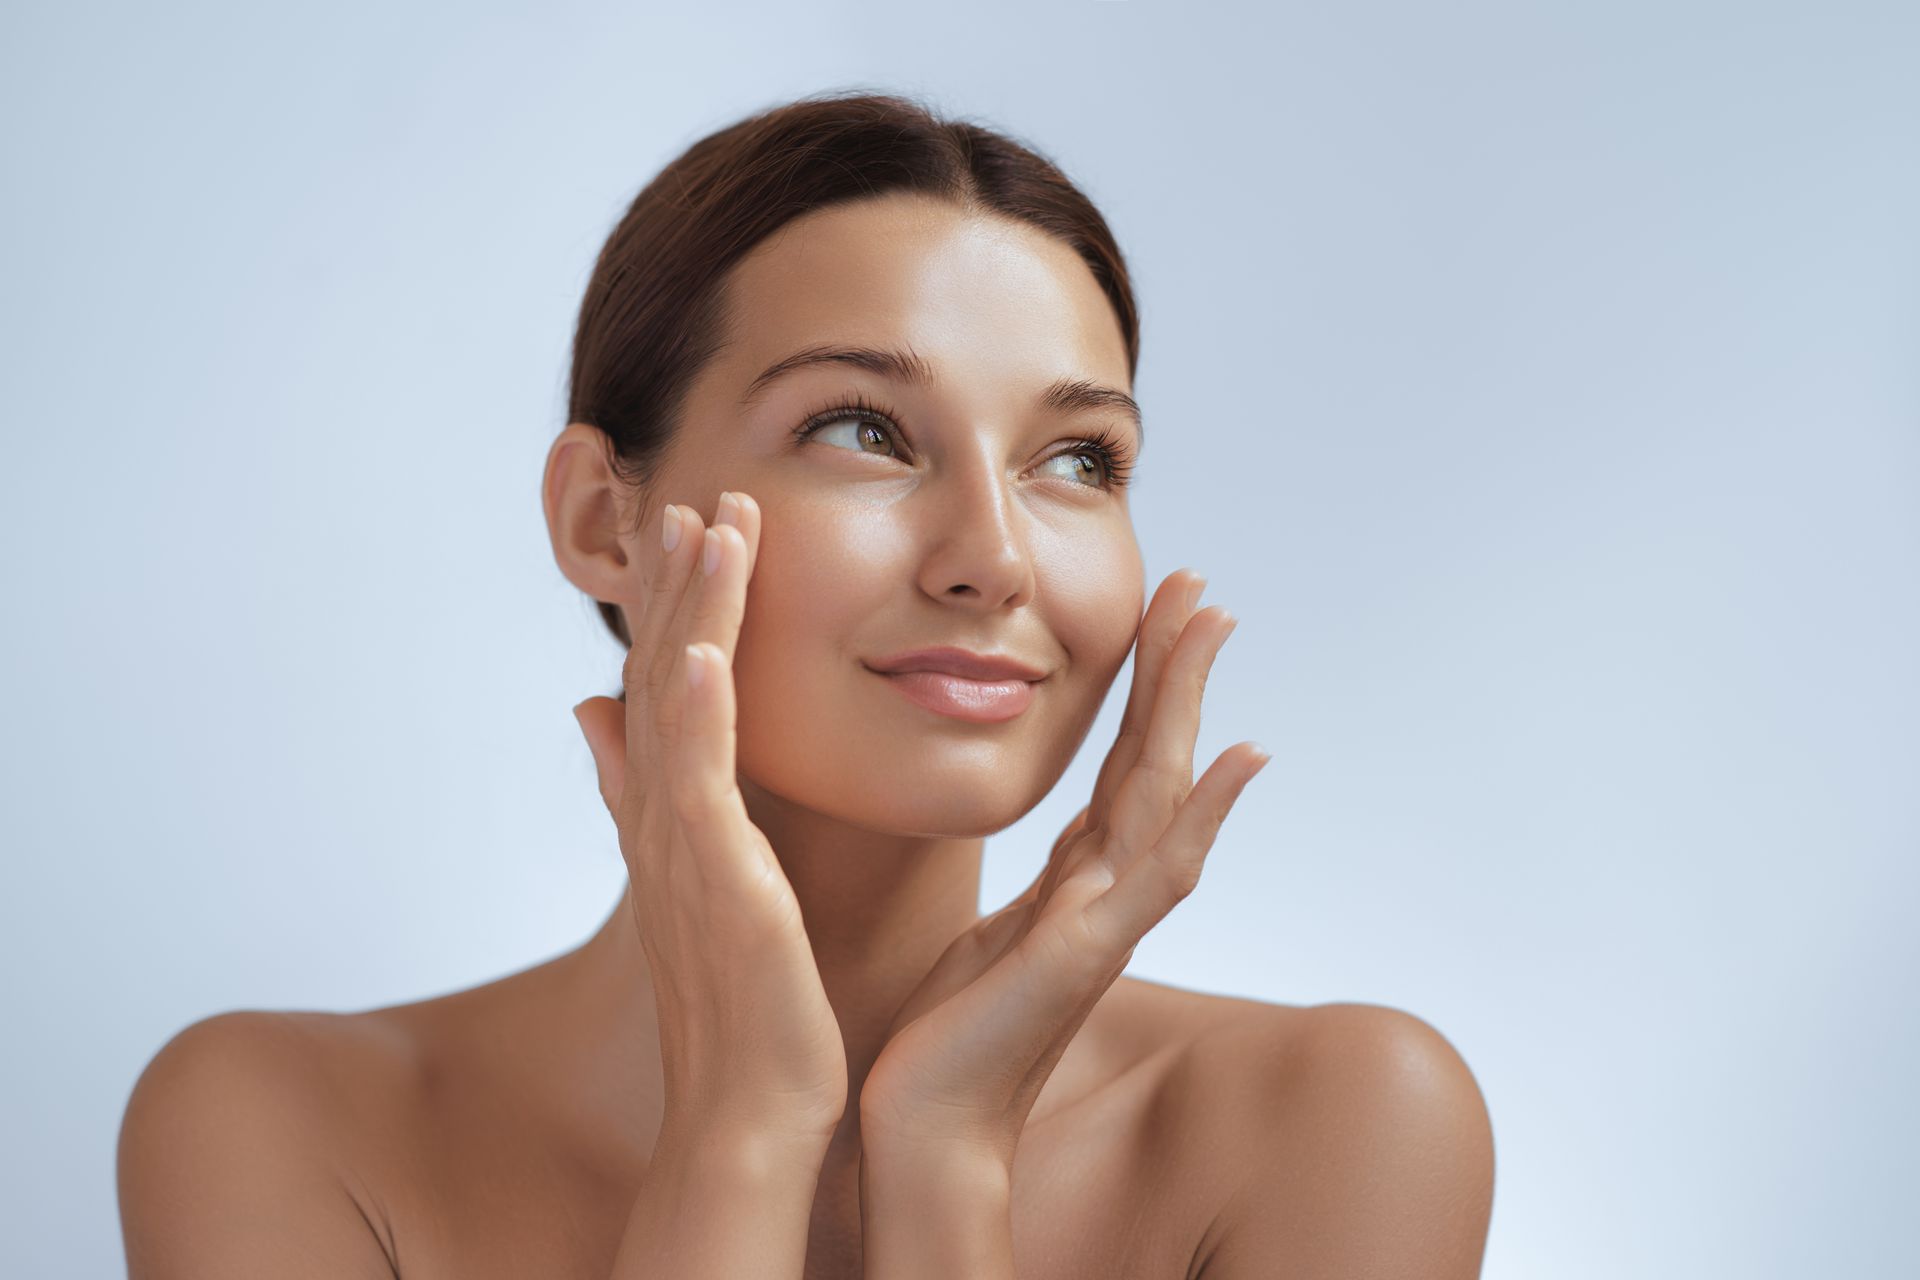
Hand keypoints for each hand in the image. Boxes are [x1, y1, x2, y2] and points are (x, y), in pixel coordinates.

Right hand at [573, 491, 848, 1149]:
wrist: (754, 1110)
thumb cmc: (743, 1006)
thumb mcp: (694, 881)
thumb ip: (644, 794)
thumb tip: (592, 710)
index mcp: (670, 817)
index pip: (665, 689)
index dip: (673, 607)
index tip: (695, 526)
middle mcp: (663, 821)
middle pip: (661, 678)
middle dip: (678, 586)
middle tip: (698, 494)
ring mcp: (683, 849)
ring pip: (676, 710)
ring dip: (691, 614)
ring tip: (709, 529)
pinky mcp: (715, 884)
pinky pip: (698, 784)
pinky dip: (698, 714)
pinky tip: (709, 650)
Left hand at [856, 569, 1267, 1166]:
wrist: (926, 1129)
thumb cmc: (948, 1039)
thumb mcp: (990, 934)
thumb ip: (1038, 884)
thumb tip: (1063, 844)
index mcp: (1075, 879)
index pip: (1122, 763)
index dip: (1144, 687)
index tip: (1160, 611)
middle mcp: (1104, 889)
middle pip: (1153, 758)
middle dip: (1175, 668)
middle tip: (1200, 584)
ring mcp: (1106, 919)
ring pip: (1161, 789)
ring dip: (1188, 702)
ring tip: (1211, 621)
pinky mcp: (1085, 953)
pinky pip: (1158, 869)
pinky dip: (1205, 811)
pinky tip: (1240, 754)